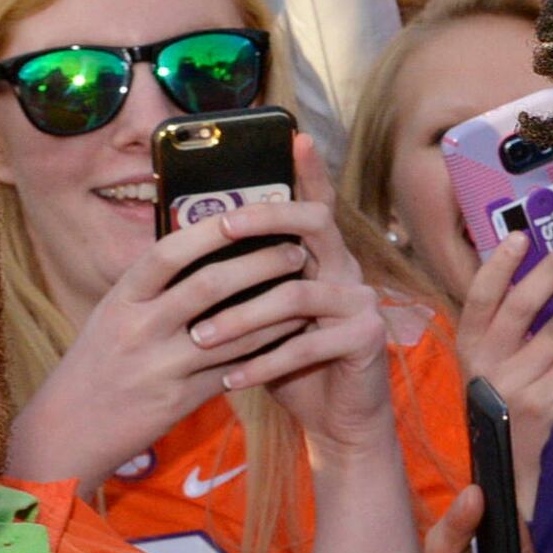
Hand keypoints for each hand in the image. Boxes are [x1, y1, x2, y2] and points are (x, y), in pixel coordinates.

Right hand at [0, 204, 332, 487]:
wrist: (67, 432)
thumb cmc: (96, 364)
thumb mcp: (112, 317)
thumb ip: (151, 289)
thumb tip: (204, 247)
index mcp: (121, 299)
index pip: (168, 253)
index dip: (210, 230)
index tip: (248, 211)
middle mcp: (139, 328)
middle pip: (209, 285)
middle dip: (259, 264)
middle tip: (294, 249)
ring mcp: (161, 366)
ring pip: (233, 331)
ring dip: (275, 308)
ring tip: (306, 289)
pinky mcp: (181, 400)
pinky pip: (235, 368)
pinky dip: (267, 350)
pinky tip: (292, 335)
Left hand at [207, 147, 398, 460]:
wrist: (337, 416)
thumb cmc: (292, 360)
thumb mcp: (264, 316)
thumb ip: (245, 283)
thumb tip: (187, 248)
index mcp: (322, 257)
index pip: (315, 204)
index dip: (309, 170)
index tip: (294, 136)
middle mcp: (347, 269)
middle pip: (314, 224)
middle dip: (266, 219)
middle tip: (221, 229)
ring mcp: (361, 303)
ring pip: (296, 293)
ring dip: (241, 318)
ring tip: (200, 339)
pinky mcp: (365, 339)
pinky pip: (305, 346)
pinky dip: (262, 364)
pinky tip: (230, 380)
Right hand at [456, 229, 552, 508]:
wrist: (499, 470)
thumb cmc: (497, 403)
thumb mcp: (487, 365)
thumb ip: (505, 328)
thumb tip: (543, 277)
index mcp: (467, 348)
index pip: (479, 298)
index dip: (499, 265)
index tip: (520, 236)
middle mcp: (486, 365)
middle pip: (522, 307)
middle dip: (552, 272)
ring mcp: (515, 386)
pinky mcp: (542, 405)